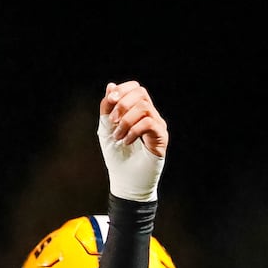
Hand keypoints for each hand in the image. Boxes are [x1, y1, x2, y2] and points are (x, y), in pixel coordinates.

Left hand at [98, 81, 166, 201]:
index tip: (109, 101)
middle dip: (123, 103)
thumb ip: (107, 109)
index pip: (136, 89)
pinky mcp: (161, 137)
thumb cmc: (117, 158)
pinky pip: (149, 123)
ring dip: (126, 120)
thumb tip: (111, 85)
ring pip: (144, 107)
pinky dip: (134, 131)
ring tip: (118, 136)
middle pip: (141, 93)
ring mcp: (158, 126)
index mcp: (137, 112)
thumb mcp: (106, 130)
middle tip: (112, 122)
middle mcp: (150, 115)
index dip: (123, 90)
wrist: (127, 182)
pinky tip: (126, 142)